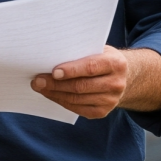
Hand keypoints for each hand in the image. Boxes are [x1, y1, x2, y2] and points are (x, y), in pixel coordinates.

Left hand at [30, 45, 160, 118]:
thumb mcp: (97, 49)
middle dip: (56, 84)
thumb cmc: (101, 57)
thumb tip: (50, 55)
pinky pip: (78, 109)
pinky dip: (62, 101)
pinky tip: (51, 95)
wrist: (123, 76)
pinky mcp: (103, 112)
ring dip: (55, 94)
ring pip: (77, 99)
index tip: (53, 71)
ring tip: (40, 87)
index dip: (71, 70)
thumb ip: (80, 52)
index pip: (90, 67)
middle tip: (37, 80)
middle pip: (81, 86)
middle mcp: (116, 83)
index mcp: (115, 63)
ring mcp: (111, 100)